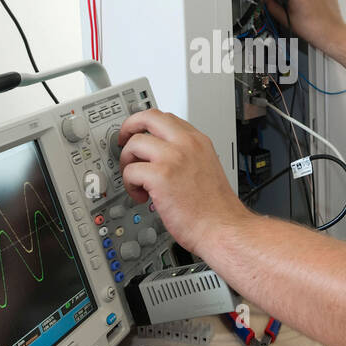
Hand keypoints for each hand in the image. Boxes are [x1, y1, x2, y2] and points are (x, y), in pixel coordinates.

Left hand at [117, 108, 251, 255]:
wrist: (222, 228)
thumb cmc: (216, 208)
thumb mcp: (207, 167)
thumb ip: (187, 156)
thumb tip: (161, 156)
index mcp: (198, 141)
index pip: (166, 118)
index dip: (147, 125)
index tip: (138, 133)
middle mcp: (186, 144)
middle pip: (147, 118)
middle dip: (128, 127)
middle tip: (123, 142)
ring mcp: (173, 158)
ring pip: (133, 143)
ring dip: (127, 162)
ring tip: (136, 181)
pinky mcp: (160, 176)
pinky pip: (130, 171)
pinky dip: (130, 185)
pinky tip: (141, 196)